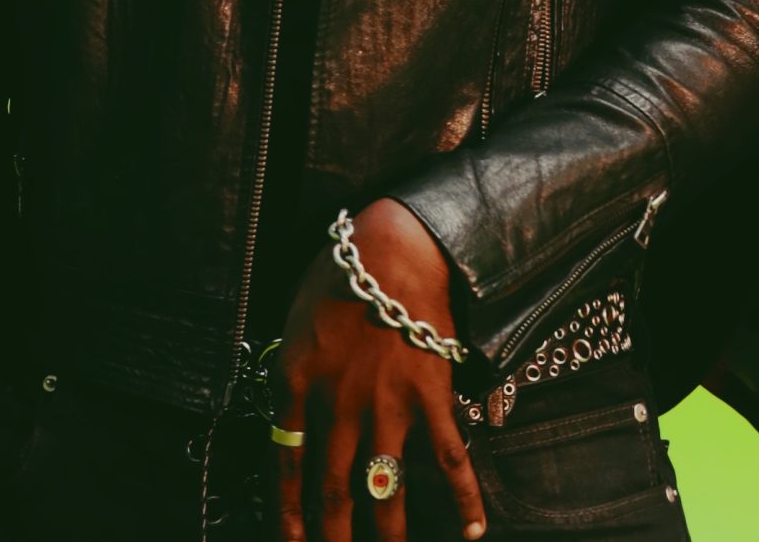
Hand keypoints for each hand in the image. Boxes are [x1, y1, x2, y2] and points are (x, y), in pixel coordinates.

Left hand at [274, 200, 484, 541]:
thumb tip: (289, 415)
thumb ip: (292, 372)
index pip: (286, 467)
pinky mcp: (432, 396)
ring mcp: (388, 405)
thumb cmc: (341, 272)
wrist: (396, 245)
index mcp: (298, 385)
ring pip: (384, 487)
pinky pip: (449, 456)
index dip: (288, 513)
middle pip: (332, 490)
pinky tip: (471, 530)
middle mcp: (339, 405)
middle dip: (333, 537)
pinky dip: (464, 497)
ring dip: (386, 533)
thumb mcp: (295, 320)